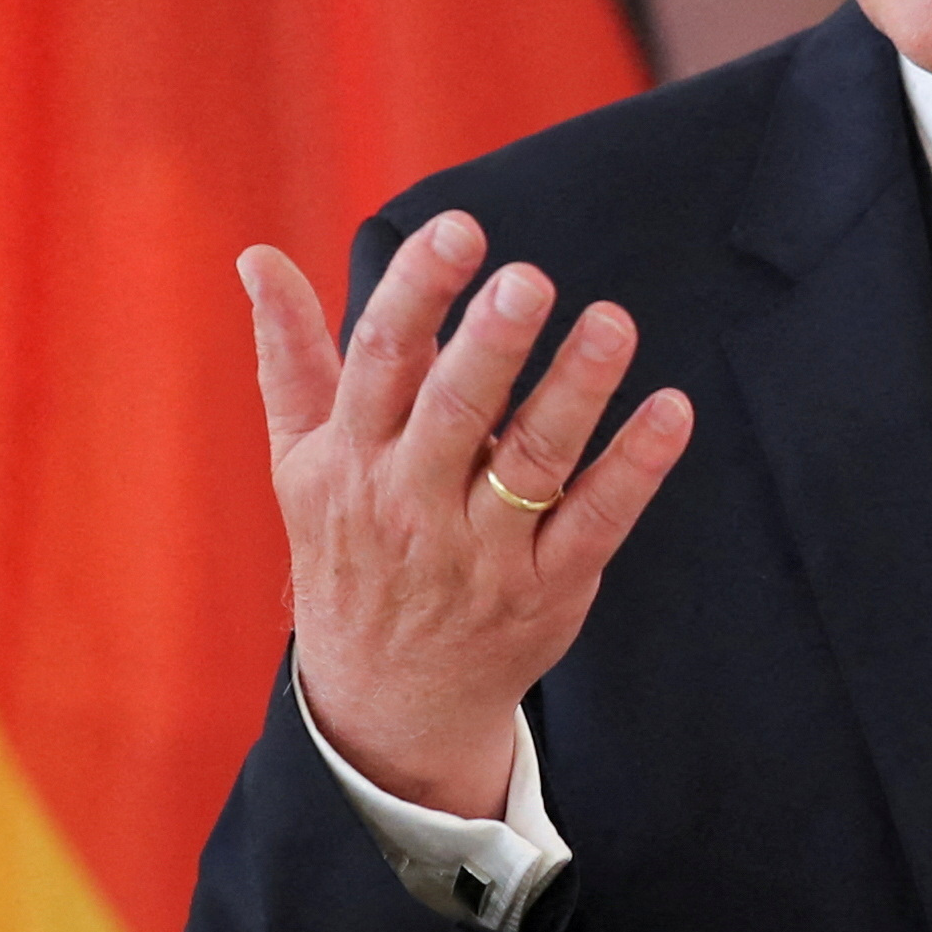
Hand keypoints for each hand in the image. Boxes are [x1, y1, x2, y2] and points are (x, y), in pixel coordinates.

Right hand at [243, 212, 692, 814]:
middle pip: (453, 413)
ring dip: (575, 391)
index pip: (379, 363)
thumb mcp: (301, 462)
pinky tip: (672, 411)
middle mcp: (410, 503)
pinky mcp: (546, 587)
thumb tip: (258, 257)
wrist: (383, 700)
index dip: (416, 293)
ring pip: (532, 463)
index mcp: (349, 460)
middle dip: (489, 346)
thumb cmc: (348, 550)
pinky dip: (636, 468)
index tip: (458, 231)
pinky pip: (596, 521)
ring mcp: (482, 551)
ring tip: (613, 323)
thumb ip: (291, 357)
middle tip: (529, 278)